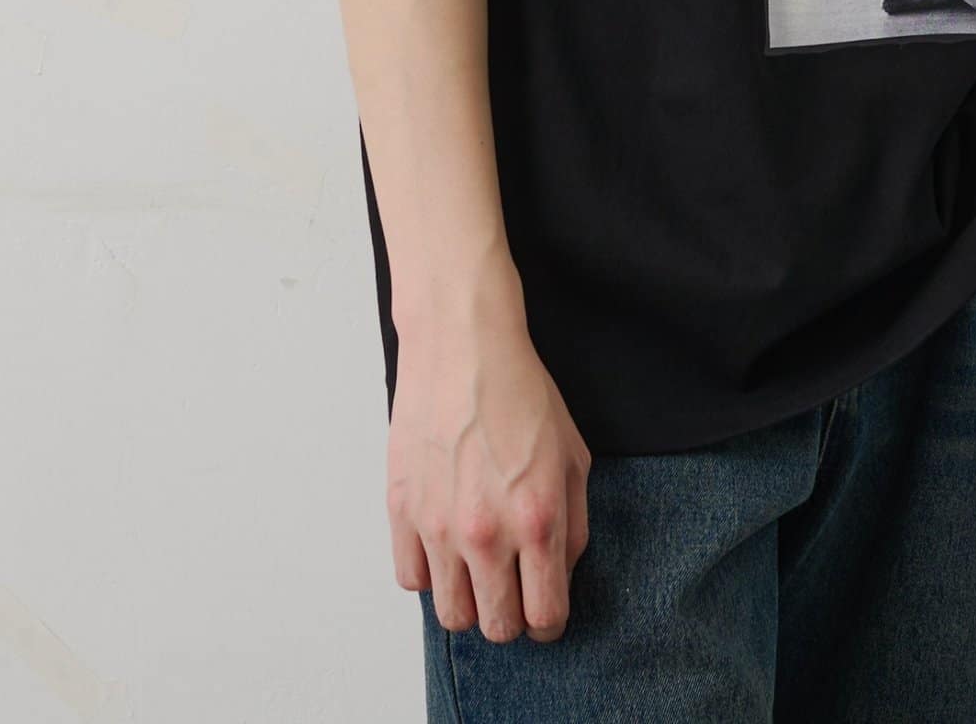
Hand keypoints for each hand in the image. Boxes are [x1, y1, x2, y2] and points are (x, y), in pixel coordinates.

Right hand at [387, 256, 591, 642]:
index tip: (545, 607)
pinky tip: (445, 543)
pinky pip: (411, 578)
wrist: (463, 347)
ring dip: (469, 599)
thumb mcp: (574, 455)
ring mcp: (438, 526)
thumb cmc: (521, 392)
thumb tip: (559, 571)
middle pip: (495, 627)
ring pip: (451, 614)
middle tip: (514, 588)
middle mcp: (485, 534)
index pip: (543, 616)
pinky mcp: (402, 510)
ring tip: (478, 567)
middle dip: (511, 616)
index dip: (550, 620)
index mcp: (537, 520)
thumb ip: (574, 524)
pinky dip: (430, 572)